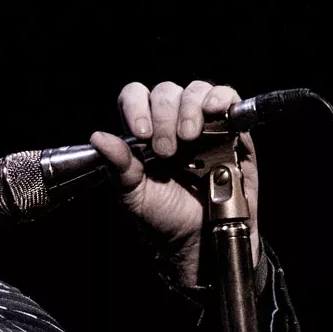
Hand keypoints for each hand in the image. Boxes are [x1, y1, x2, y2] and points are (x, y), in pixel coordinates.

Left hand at [90, 80, 258, 286]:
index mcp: (145, 134)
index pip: (136, 97)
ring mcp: (205, 125)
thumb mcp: (134, 197)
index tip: (141, 132)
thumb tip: (98, 138)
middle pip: (166, 92)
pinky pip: (229, 99)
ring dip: (190, 108)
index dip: (136, 106)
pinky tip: (215, 111)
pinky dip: (222, 98)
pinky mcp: (234, 132)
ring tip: (190, 138)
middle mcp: (173, 123)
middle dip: (164, 116)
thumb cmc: (166, 220)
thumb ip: (118, 167)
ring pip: (196, 90)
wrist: (201, 242)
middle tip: (166, 151)